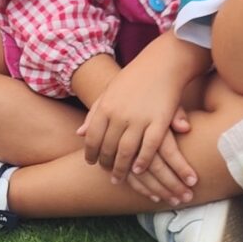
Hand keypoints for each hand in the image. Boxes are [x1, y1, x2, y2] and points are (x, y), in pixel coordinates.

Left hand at [78, 40, 203, 202]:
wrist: (163, 63)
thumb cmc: (134, 77)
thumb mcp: (109, 92)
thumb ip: (94, 113)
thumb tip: (79, 133)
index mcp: (105, 107)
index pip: (92, 138)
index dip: (90, 153)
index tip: (91, 163)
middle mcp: (120, 115)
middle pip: (108, 148)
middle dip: (106, 164)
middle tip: (107, 174)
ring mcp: (139, 119)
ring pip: (126, 152)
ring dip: (122, 168)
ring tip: (120, 178)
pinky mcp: (159, 122)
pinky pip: (149, 147)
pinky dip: (142, 161)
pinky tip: (139, 170)